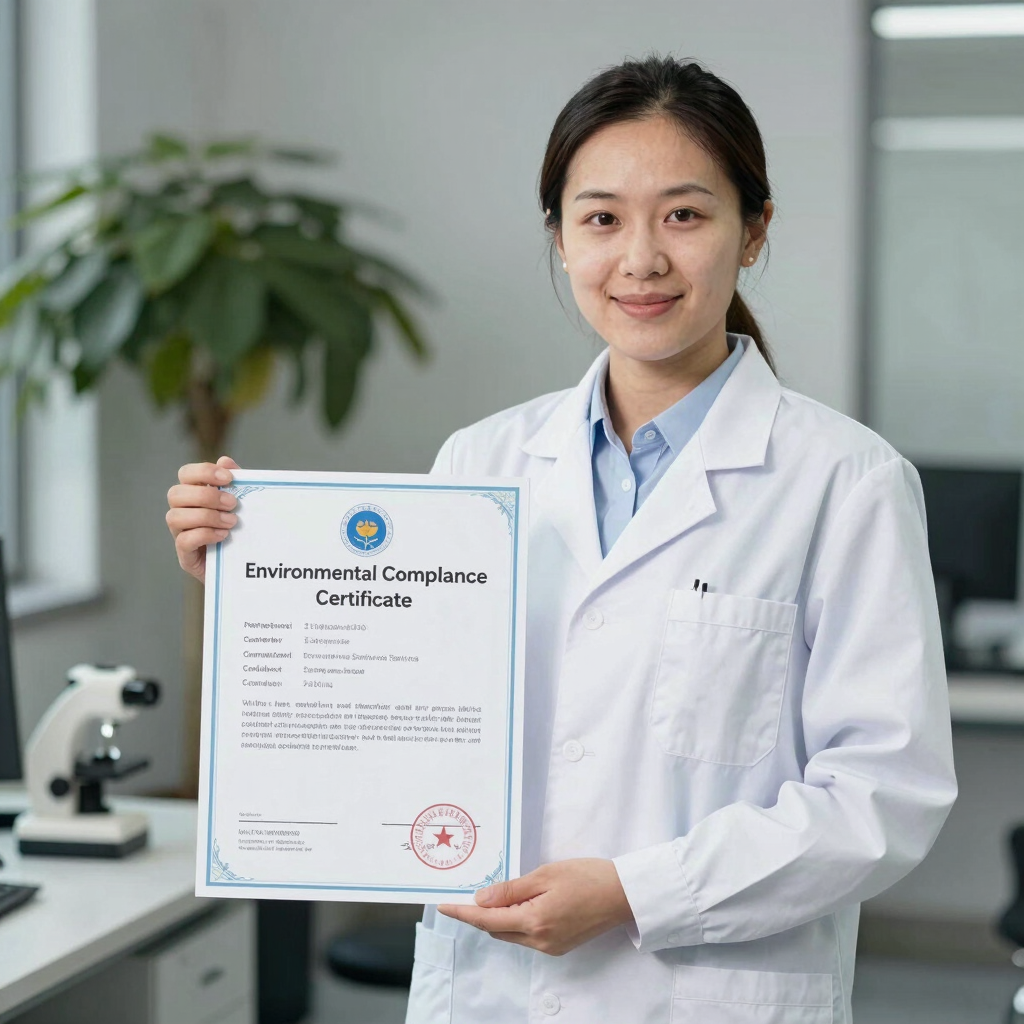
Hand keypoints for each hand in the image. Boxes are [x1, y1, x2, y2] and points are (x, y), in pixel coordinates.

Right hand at [166, 455, 239, 584]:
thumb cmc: (240, 531)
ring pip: (174, 517)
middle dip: (206, 496)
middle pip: (175, 494)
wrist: (244, 567)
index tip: (229, 478)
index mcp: (193, 495)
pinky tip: (224, 535)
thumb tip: (225, 460)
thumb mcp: (242, 505)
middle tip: (233, 504)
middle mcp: (182, 512)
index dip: (204, 471)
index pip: (185, 474)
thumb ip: (235, 483)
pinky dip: (204, 535)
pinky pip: (183, 541)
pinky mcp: (185, 556)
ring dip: (206, 516)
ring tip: (232, 522)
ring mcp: (180, 534)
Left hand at [437, 858, 633, 955]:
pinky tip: (524, 902)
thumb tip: (481, 901)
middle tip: (474, 891)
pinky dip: (518, 921)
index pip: (487, 920)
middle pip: (497, 930)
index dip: (463, 913)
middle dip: (482, 913)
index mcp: (535, 921)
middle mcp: (540, 941)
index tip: (444, 907)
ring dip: (501, 917)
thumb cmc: (587, 877)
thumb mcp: (545, 875)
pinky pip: (527, 936)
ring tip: (504, 892)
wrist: (623, 894)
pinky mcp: (559, 946)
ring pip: (512, 933)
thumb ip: (511, 889)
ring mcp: (550, 947)